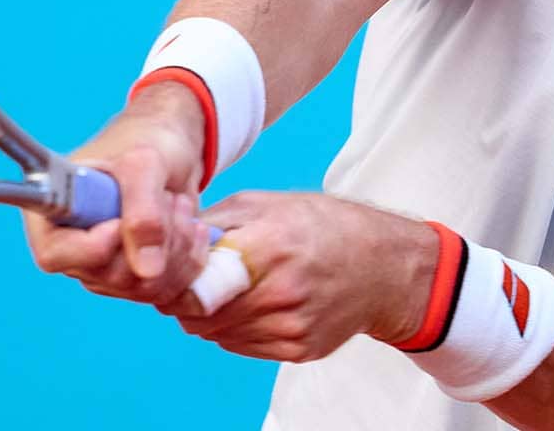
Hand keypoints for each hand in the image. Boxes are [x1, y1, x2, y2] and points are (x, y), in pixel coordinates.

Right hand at [23, 81, 211, 304]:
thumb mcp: (145, 163)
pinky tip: (191, 226)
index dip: (92, 247)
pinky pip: (168, 290)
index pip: (55, 255)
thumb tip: (146, 271)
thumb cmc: (146, 141)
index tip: (121, 221)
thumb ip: (143, 210)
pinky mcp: (138, 277)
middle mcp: (74, 248)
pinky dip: (189, 258)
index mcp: (54, 212)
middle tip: (167, 198)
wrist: (172, 146)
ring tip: (178, 205)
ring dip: (176, 245)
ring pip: (143, 286)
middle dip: (152, 238)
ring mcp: (106, 268)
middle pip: (108, 277)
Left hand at [158, 192, 438, 362]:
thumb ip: (217, 222)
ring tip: (224, 289)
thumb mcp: (269, 204)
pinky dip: (232, 328)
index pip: (195, 281)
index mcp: (271, 245)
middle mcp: (281, 291)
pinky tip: (248, 305)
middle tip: (190, 280)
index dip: (173, 278)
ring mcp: (290, 326)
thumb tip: (169, 238)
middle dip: (184, 298)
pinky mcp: (298, 349)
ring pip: (216, 333)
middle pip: (199, 313)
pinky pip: (240, 346)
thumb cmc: (324, 226)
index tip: (171, 269)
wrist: (384, 267)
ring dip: (207, 315)